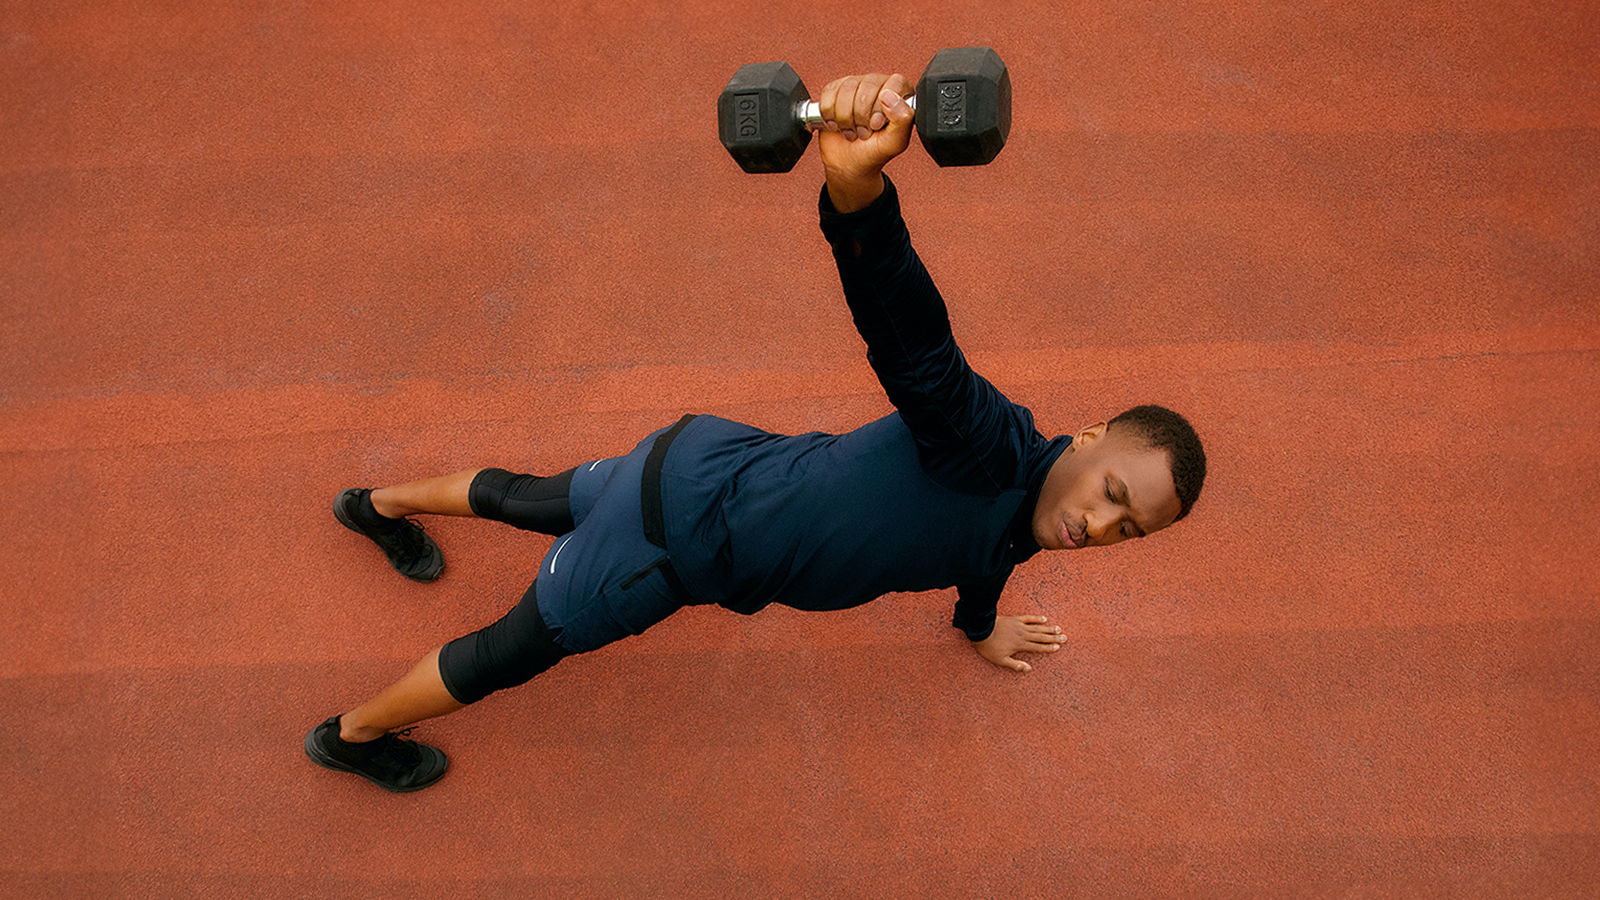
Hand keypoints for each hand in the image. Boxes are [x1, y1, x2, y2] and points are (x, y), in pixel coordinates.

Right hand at [817, 72, 915, 212]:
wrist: (848, 163)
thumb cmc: (873, 152)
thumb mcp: (894, 142)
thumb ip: (902, 119)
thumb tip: (890, 96)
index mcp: (900, 94)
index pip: (894, 84)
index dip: (882, 106)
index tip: (876, 124)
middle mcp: (879, 85)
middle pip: (868, 85)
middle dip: (862, 116)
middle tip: (864, 133)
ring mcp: (856, 84)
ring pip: (847, 89)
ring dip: (846, 118)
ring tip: (853, 131)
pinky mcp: (836, 89)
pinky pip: (829, 93)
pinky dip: (830, 115)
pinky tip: (838, 125)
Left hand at [974, 615, 1066, 671]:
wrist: (981, 630)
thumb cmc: (989, 647)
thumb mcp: (1000, 660)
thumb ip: (1015, 665)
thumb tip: (1029, 669)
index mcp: (1020, 645)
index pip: (1037, 647)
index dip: (1048, 648)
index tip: (1058, 647)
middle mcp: (1022, 635)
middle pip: (1041, 637)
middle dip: (1053, 638)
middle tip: (1065, 638)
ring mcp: (1019, 626)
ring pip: (1037, 628)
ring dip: (1048, 629)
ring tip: (1058, 629)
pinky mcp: (1014, 619)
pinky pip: (1028, 618)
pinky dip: (1036, 618)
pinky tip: (1044, 618)